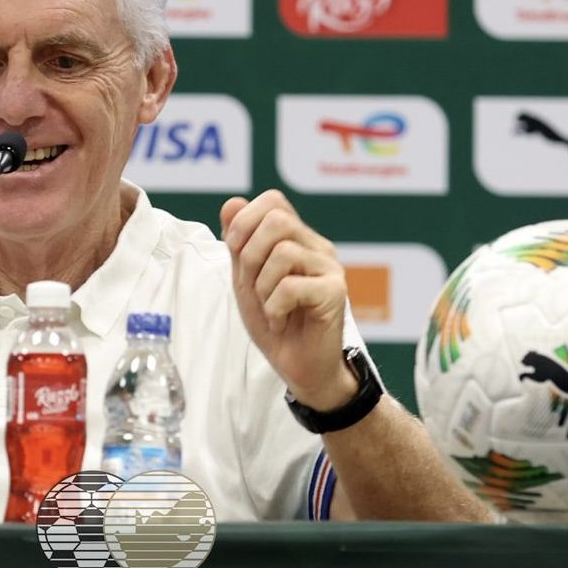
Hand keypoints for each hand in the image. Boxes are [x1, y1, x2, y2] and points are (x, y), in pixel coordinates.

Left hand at [221, 191, 357, 411]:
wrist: (299, 367)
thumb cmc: (276, 323)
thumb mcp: (246, 280)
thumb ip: (239, 243)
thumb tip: (232, 202)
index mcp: (298, 238)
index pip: (273, 201)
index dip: (245, 221)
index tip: (236, 253)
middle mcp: (317, 247)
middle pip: (277, 220)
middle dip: (250, 255)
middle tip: (253, 286)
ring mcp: (329, 268)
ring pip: (283, 252)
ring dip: (263, 286)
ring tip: (270, 307)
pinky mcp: (335, 292)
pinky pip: (291, 286)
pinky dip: (275, 307)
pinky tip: (282, 320)